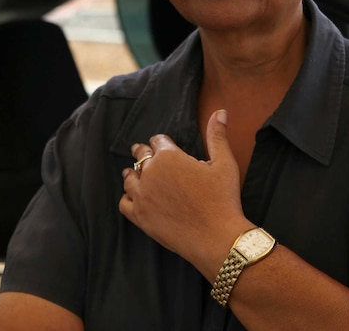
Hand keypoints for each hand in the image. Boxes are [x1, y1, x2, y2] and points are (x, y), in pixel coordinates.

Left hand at [119, 110, 254, 276]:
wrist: (217, 238)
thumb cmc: (223, 199)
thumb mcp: (225, 163)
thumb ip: (217, 135)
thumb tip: (220, 111)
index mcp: (169, 156)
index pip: (157, 140)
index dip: (162, 142)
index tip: (164, 145)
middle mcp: (150, 173)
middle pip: (140, 155)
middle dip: (144, 153)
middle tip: (147, 155)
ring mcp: (142, 195)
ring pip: (128, 177)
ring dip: (134, 174)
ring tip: (139, 175)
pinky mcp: (139, 216)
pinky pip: (124, 202)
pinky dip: (128, 197)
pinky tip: (135, 197)